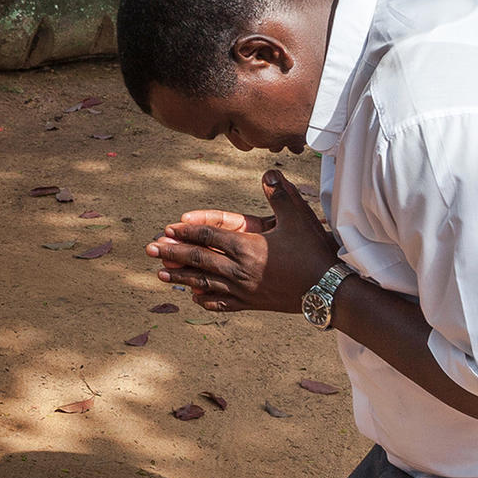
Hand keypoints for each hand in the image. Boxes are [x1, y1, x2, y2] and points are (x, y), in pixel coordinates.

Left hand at [145, 168, 342, 312]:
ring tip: (160, 274)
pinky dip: (206, 300)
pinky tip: (194, 299)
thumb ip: (280, 194)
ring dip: (182, 277)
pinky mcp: (253, 304)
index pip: (209, 236)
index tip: (169, 227)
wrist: (328, 292)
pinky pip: (223, 303)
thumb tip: (267, 173)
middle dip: (173, 253)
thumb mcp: (298, 217)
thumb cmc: (314, 252)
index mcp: (248, 247)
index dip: (187, 231)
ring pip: (205, 283)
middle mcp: (240, 270)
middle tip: (149, 250)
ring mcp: (245, 290)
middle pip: (199, 260)